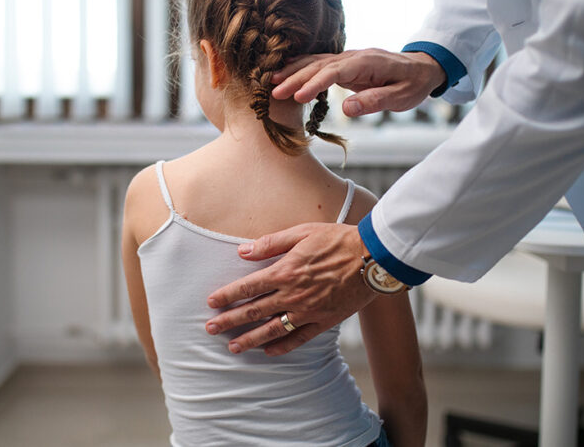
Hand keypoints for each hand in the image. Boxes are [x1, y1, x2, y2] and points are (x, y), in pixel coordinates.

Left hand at [205, 223, 378, 355]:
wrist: (373, 257)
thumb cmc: (337, 239)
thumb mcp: (302, 232)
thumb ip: (271, 243)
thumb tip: (242, 251)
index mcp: (285, 271)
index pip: (248, 287)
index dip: (227, 296)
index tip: (211, 302)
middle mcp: (293, 294)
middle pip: (254, 311)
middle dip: (229, 321)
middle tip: (210, 330)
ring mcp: (308, 311)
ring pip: (272, 330)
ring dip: (250, 339)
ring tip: (233, 348)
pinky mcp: (324, 321)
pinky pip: (298, 338)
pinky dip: (282, 347)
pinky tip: (268, 352)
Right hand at [271, 49, 445, 116]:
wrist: (423, 68)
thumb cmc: (413, 84)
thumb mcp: (400, 97)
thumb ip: (374, 101)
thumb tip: (347, 108)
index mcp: (367, 63)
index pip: (334, 72)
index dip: (314, 83)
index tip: (297, 97)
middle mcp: (354, 56)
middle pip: (319, 64)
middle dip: (295, 77)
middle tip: (274, 91)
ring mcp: (349, 58)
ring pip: (316, 61)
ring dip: (294, 70)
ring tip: (272, 82)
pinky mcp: (346, 64)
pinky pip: (320, 63)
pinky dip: (301, 66)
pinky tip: (286, 71)